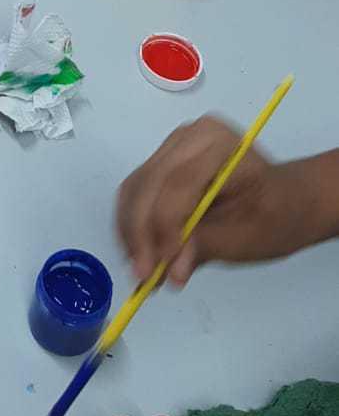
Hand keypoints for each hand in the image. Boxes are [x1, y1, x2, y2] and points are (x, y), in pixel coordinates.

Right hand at [116, 115, 316, 284]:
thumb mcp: (249, 238)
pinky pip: (136, 193)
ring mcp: (172, 147)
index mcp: (220, 144)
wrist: (284, 201)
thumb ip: (206, 248)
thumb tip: (170, 270)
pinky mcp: (161, 162)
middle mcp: (190, 137)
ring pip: (135, 189)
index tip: (162, 269)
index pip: (179, 182)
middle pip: (150, 183)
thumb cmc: (276, 216)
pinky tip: (141, 254)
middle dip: (141, 233)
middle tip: (144, 277)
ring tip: (143, 273)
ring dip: (132, 233)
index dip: (165, 226)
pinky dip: (133, 226)